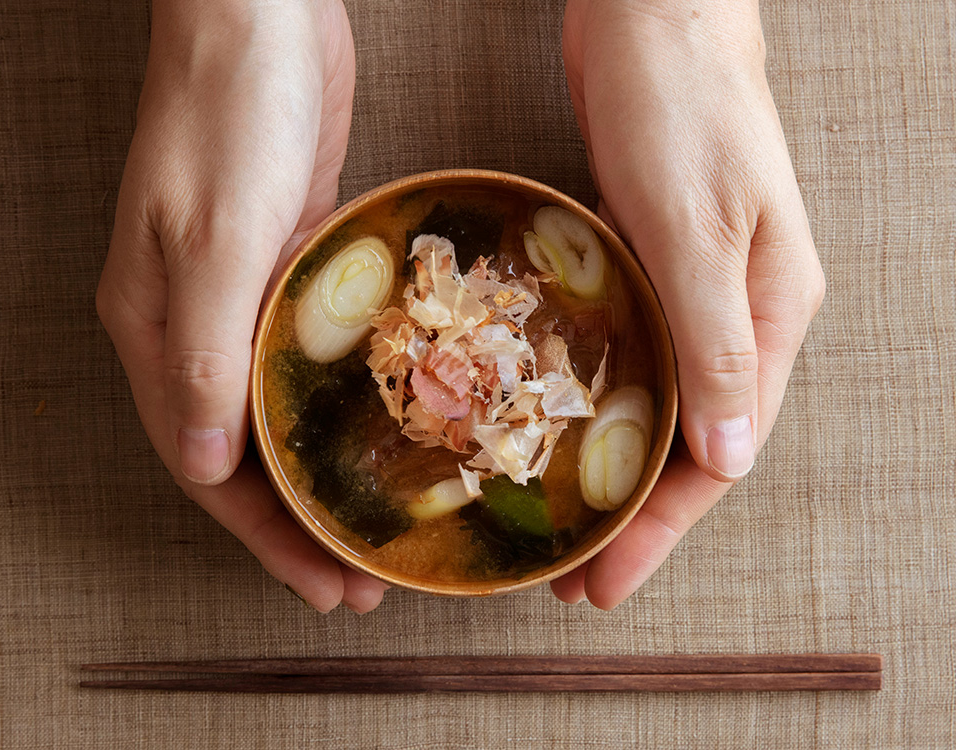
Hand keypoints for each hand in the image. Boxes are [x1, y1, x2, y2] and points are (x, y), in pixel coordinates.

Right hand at [96, 0, 387, 612]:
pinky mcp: (287, 261)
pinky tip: (380, 429)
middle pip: (243, 452)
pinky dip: (337, 407)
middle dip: (299, 526)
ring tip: (373, 526)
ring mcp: (240, 292)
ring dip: (322, 475)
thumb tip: (202, 461)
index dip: (266, 537)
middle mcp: (192, 323)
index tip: (324, 585)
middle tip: (360, 581)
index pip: (207, 466)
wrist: (258, 16)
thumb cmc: (230, 114)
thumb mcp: (216, 240)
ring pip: (277, 412)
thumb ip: (204, 356)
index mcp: (158, 329)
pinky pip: (306, 360)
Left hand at [552, 0, 824, 607]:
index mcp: (768, 315)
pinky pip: (625, 358)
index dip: (661, 529)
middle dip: (630, 519)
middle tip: (569, 579)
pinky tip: (549, 431)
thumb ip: (716, 345)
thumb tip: (731, 462)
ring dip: (606, 471)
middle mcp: (736, 315)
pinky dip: (591, 406)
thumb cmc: (683, 105)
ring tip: (554, 526)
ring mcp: (691, 290)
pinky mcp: (648, 264)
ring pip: (653, 408)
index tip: (605, 583)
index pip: (720, 455)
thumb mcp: (697, 227)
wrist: (652, 13)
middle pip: (686, 445)